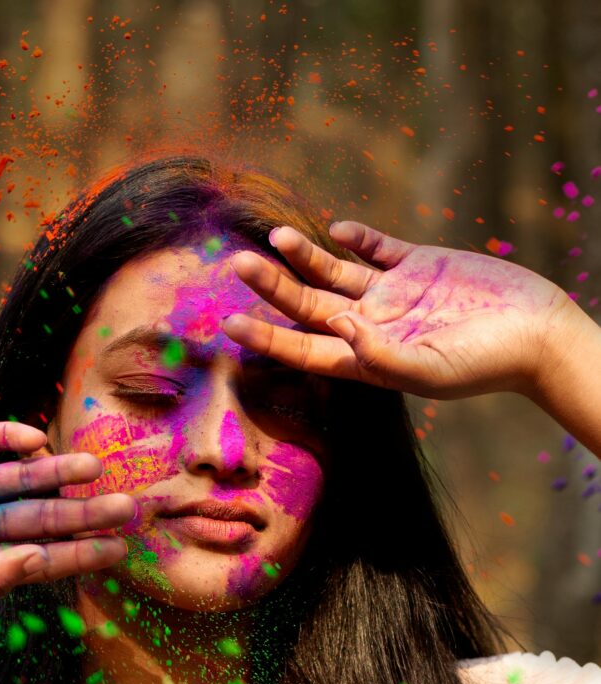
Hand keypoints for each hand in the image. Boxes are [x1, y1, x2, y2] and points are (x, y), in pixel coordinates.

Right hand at [0, 422, 135, 611]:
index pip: (47, 553)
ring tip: (96, 466)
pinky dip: (9, 437)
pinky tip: (37, 441)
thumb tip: (44, 560)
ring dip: (58, 470)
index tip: (122, 549)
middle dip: (86, 510)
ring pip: (23, 475)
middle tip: (131, 506)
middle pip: (46, 512)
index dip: (84, 550)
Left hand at [222, 222, 574, 399]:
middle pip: (308, 304)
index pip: (304, 348)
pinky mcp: (418, 264)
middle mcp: (370, 325)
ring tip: (274, 237)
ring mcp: (393, 293)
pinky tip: (335, 230)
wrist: (536, 333)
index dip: (267, 339)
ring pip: (334, 272)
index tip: (230, 324)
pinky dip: (356, 238)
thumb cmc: (485, 363)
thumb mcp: (430, 370)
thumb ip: (380, 356)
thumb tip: (335, 325)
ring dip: (304, 256)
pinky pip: (377, 248)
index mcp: (366, 358)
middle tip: (237, 265)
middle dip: (273, 287)